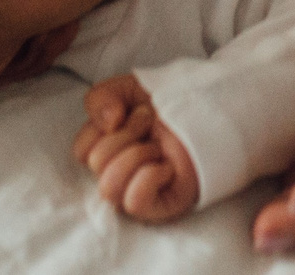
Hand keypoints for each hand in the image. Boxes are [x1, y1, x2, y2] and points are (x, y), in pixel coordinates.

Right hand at [73, 74, 199, 222]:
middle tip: (151, 125)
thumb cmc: (171, 101)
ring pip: (110, 186)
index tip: (129, 112)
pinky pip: (135, 202)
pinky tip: (166, 164)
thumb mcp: (127, 89)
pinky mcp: (163, 205)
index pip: (81, 150)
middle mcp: (121, 172)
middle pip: (95, 163)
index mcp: (109, 149)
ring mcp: (141, 191)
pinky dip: (148, 177)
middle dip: (126, 134)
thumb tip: (106, 123)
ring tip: (159, 146)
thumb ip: (100, 97)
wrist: (213, 106)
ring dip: (136, 155)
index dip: (101, 127)